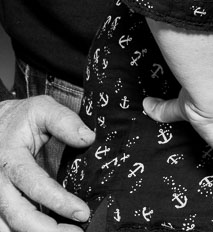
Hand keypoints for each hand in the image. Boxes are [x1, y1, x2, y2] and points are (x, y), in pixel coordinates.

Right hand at [0, 95, 93, 231]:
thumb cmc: (21, 118)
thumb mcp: (43, 109)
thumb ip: (64, 121)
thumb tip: (87, 138)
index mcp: (11, 160)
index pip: (34, 186)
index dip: (58, 201)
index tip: (82, 212)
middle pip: (18, 215)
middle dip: (46, 230)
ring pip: (8, 226)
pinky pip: (6, 225)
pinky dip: (25, 231)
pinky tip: (48, 231)